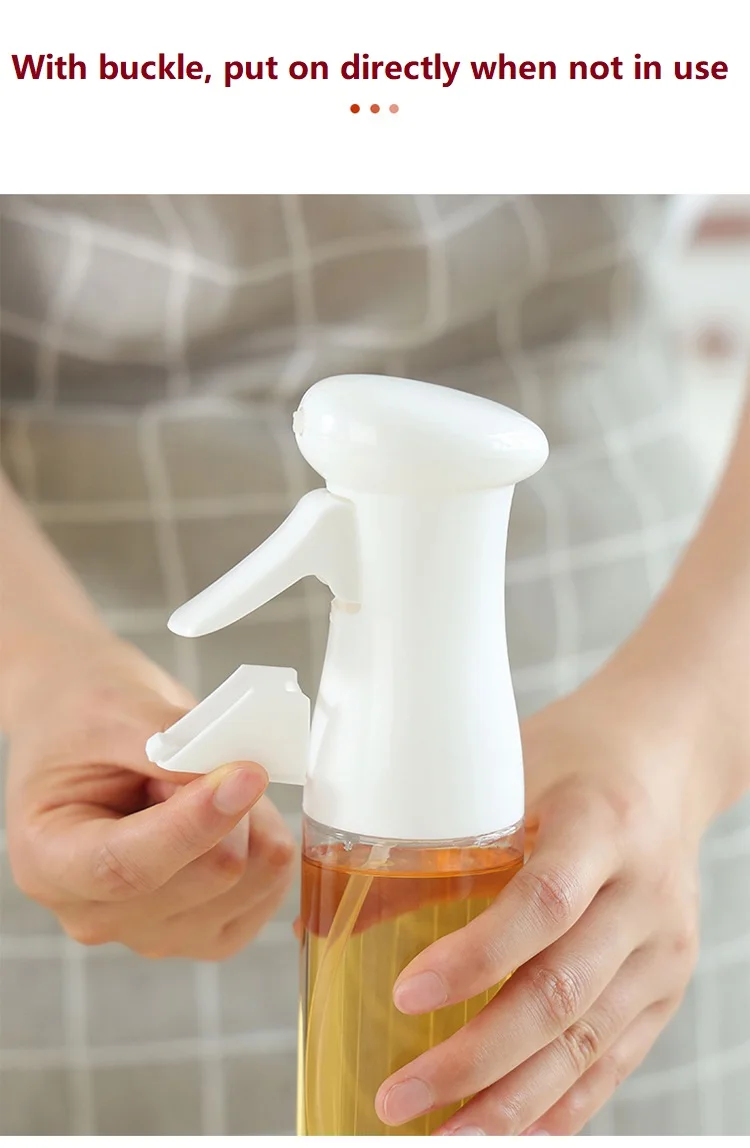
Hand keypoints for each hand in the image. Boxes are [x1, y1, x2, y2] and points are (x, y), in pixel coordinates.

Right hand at [5, 634, 295, 959]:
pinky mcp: (207, 933)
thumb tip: (234, 779)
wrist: (89, 738)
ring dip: (251, 818)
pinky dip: (267, 839)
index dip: (193, 825)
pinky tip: (228, 816)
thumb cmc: (83, 722)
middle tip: (196, 758)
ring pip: (253, 881)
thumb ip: (170, 746)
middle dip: (228, 802)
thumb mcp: (112, 710)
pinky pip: (272, 887)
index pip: (127, 867)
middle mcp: (97, 915)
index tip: (244, 774)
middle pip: (209, 875)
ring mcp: (154, 933)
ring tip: (198, 789)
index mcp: (48, 862)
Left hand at [374, 670, 707, 1134]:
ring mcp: (663, 946)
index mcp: (599, 823)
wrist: (663, 760)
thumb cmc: (571, 760)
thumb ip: (442, 836)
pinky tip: (511, 1127)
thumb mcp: (507, 772)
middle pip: (561, 992)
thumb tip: (341, 912)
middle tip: (399, 1095)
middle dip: (475, 1058)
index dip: (476, 957)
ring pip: (588, 1042)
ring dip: (511, 1101)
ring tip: (442, 1134)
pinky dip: (562, 1103)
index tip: (406, 993)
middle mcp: (642, 891)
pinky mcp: (667, 983)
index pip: (542, 903)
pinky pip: (616, 1059)